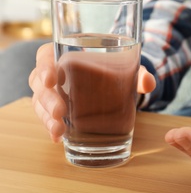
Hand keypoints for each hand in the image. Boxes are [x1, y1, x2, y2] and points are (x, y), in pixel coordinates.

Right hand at [29, 43, 155, 142]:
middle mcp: (55, 73)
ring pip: (40, 103)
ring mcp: (54, 93)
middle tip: (61, 112)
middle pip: (39, 83)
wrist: (116, 85)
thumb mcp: (129, 70)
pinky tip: (57, 138)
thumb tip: (149, 82)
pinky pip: (47, 118)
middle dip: (47, 99)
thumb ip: (139, 74)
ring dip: (46, 117)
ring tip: (59, 130)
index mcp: (66, 54)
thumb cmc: (116, 71)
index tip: (51, 79)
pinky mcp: (57, 110)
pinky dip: (50, 128)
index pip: (46, 55)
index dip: (44, 66)